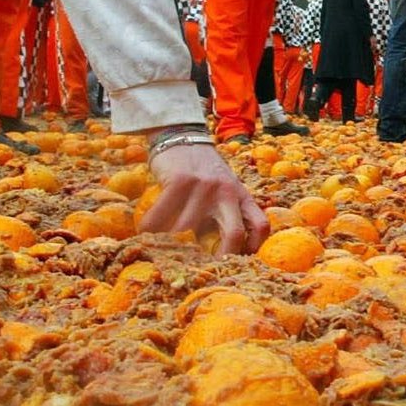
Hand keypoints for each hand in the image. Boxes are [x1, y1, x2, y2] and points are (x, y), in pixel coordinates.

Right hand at [141, 142, 269, 254]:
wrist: (182, 136)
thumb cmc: (202, 170)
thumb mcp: (223, 188)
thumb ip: (223, 213)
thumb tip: (212, 253)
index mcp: (241, 195)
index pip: (260, 226)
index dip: (253, 249)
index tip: (237, 262)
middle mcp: (227, 192)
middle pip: (234, 234)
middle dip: (221, 258)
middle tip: (202, 270)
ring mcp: (205, 186)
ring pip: (189, 229)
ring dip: (172, 243)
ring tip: (161, 248)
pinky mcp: (181, 180)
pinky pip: (164, 215)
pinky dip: (151, 228)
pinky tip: (145, 231)